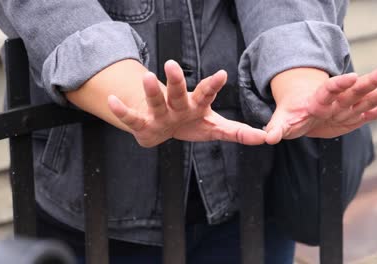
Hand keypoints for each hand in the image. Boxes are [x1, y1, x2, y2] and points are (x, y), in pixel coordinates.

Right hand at [107, 60, 266, 146]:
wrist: (164, 129)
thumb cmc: (191, 123)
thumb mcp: (215, 128)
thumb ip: (237, 131)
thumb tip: (265, 137)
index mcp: (196, 105)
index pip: (206, 93)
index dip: (213, 85)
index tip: (222, 74)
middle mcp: (178, 106)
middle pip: (178, 93)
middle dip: (176, 81)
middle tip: (170, 64)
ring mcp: (160, 114)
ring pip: (155, 101)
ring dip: (151, 90)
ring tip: (146, 75)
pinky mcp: (144, 125)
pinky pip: (132, 119)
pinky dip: (122, 111)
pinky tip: (111, 101)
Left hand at [265, 64, 376, 143]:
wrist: (301, 109)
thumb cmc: (291, 115)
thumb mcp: (281, 122)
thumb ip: (276, 129)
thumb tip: (267, 138)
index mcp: (316, 101)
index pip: (328, 90)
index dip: (339, 83)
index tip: (351, 76)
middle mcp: (335, 102)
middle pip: (354, 90)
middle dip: (370, 81)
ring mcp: (347, 107)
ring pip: (368, 98)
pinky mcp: (355, 115)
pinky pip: (374, 110)